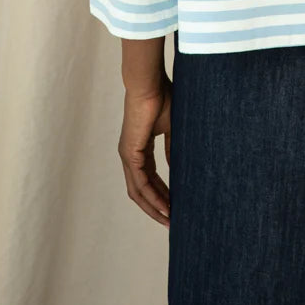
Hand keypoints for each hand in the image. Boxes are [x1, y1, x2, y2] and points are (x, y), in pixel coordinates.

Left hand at [117, 77, 171, 226]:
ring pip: (139, 191)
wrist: (150, 84)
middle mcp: (130, 155)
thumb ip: (172, 149)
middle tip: (171, 220)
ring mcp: (128, 155)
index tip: (174, 205)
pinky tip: (165, 205)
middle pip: (141, 190)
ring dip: (153, 206)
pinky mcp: (130, 154)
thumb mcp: (171, 128)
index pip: (149, 178)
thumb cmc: (162, 98)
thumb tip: (176, 167)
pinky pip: (140, 182)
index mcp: (139, 148)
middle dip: (156, 206)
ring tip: (169, 218)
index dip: (161, 193)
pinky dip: (152, 196)